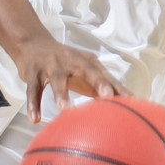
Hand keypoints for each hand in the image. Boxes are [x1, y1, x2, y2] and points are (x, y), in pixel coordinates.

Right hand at [14, 33, 131, 123]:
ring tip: (64, 110)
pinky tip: (34, 119)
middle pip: (87, 69)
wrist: (34, 44)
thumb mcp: (85, 70)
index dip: (118, 88)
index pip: (106, 76)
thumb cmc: (66, 63)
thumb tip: (127, 106)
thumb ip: (103, 87)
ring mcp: (52, 64)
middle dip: (98, 81)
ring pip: (57, 79)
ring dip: (61, 94)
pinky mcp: (34, 72)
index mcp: (87, 62)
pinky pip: (33, 89)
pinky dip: (33, 103)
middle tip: (107, 95)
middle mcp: (72, 60)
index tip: (132, 102)